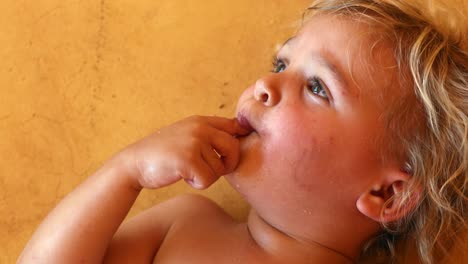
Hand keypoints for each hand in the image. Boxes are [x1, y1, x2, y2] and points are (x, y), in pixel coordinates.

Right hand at [119, 116, 251, 189]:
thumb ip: (209, 133)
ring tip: (189, 171)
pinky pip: (208, 180)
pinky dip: (198, 184)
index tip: (229, 154)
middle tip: (212, 170)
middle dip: (228, 164)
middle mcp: (200, 128)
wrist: (134, 162)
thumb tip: (241, 133)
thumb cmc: (164, 154)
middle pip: (234, 148)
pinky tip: (184, 177)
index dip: (239, 141)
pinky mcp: (188, 159)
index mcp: (201, 121)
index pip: (234, 126)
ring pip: (220, 169)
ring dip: (207, 176)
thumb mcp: (187, 135)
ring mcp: (194, 142)